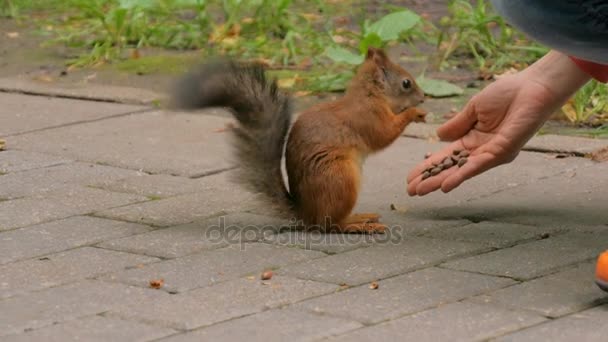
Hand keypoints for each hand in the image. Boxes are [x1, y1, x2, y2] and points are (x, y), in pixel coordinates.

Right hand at [407, 51, 589, 195]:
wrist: (532, 87)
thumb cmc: (507, 94)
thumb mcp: (474, 109)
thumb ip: (457, 124)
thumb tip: (438, 136)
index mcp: (472, 140)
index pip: (445, 157)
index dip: (427, 166)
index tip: (410, 176)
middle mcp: (480, 151)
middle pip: (450, 168)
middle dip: (429, 179)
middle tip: (410, 191)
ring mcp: (491, 154)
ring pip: (460, 171)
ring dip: (439, 182)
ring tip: (420, 190)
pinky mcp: (501, 151)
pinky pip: (478, 166)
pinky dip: (461, 175)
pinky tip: (446, 185)